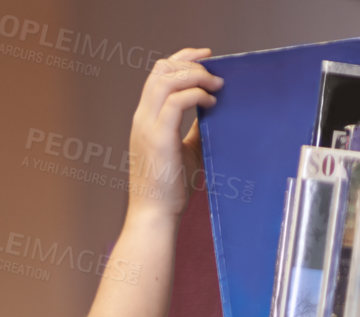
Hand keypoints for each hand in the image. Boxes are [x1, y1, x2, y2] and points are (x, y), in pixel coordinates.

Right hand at [126, 47, 222, 221]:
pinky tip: (212, 102)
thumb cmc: (170, 189)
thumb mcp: (186, 151)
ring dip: (195, 75)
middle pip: (162, 69)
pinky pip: (176, 101)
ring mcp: (148, 126)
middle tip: (215, 64)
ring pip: (168, 79)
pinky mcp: (159, 138)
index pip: (158, 74)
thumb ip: (194, 130)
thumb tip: (213, 112)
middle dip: (189, 60)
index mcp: (146, 119)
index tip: (204, 58)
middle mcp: (143, 117)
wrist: (155, 216)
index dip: (181, 60)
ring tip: (216, 84)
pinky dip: (196, 95)